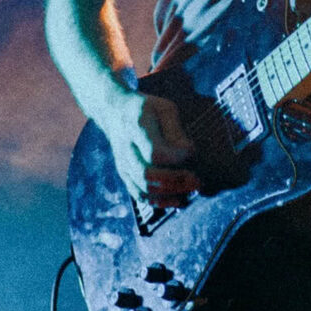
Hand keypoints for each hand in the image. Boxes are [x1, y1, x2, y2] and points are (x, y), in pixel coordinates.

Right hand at [100, 90, 196, 208]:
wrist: (113, 110)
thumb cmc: (146, 108)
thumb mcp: (164, 108)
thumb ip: (176, 130)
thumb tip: (189, 152)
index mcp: (136, 127)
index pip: (154, 151)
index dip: (176, 157)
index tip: (192, 151)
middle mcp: (126, 149)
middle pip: (147, 174)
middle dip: (175, 181)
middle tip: (197, 180)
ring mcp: (123, 164)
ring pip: (143, 188)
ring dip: (170, 193)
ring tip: (191, 190)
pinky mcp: (124, 174)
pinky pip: (139, 195)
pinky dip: (159, 202)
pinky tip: (177, 200)